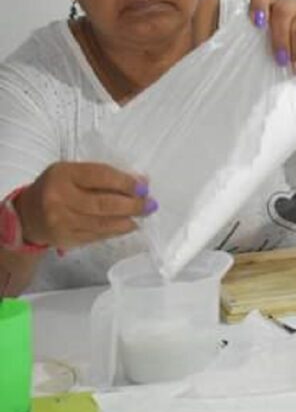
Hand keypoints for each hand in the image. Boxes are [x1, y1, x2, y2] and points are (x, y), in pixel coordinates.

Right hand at [15, 162, 152, 250]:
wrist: (28, 215)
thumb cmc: (57, 187)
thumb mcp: (73, 172)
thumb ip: (103, 175)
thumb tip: (141, 182)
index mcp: (63, 175)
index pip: (100, 176)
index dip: (125, 182)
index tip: (144, 186)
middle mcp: (59, 199)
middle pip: (103, 203)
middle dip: (132, 204)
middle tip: (150, 204)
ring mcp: (62, 222)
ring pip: (103, 223)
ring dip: (129, 220)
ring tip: (144, 214)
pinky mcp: (67, 239)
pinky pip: (98, 235)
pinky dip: (117, 230)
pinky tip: (129, 225)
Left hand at [248, 0, 295, 105]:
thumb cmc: (290, 61)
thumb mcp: (268, 50)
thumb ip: (254, 41)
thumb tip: (228, 42)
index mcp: (274, 8)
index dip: (259, 6)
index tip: (257, 23)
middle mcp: (294, 6)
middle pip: (283, 11)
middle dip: (280, 39)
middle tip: (280, 58)